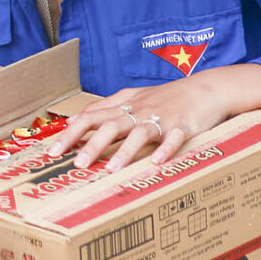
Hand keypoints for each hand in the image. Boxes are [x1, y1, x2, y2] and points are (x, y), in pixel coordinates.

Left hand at [47, 67, 260, 171]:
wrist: (206, 88)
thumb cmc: (168, 97)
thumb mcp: (134, 98)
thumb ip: (107, 107)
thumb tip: (79, 117)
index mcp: (124, 105)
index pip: (91, 116)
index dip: (72, 132)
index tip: (54, 149)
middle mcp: (139, 111)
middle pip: (109, 125)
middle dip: (90, 144)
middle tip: (75, 163)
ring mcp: (161, 118)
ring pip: (138, 133)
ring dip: (124, 151)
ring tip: (109, 170)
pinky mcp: (184, 126)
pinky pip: (174, 138)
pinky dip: (165, 150)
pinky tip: (156, 163)